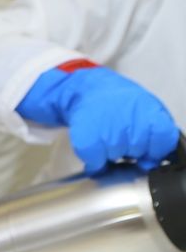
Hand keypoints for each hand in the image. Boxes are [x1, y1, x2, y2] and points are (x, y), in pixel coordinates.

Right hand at [16, 65, 178, 172]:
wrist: (88, 89)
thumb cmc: (121, 102)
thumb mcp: (148, 108)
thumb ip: (156, 134)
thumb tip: (150, 163)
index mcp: (150, 113)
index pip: (163, 142)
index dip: (156, 148)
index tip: (148, 146)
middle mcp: (130, 123)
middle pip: (138, 152)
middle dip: (132, 149)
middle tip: (123, 134)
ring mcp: (108, 133)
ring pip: (116, 158)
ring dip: (112, 152)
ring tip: (107, 134)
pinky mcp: (87, 141)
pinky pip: (95, 162)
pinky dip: (94, 159)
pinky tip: (96, 145)